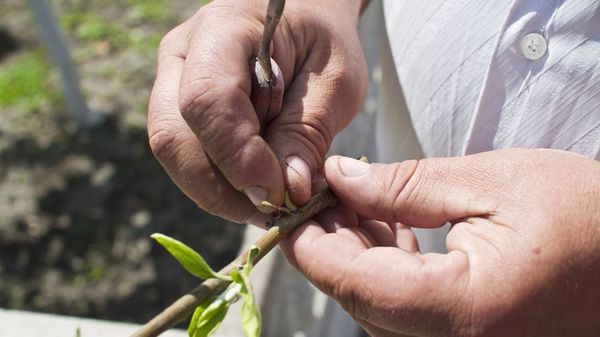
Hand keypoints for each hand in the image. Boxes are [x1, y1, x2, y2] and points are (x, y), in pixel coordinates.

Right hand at [147, 0, 367, 225]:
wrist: (304, 19)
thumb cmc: (324, 40)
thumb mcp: (336, 79)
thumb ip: (308, 131)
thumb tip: (286, 192)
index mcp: (222, 29)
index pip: (208, 100)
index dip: (238, 156)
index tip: (279, 193)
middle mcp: (182, 54)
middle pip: (174, 137)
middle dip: (223, 189)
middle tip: (274, 212)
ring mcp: (172, 82)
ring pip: (175, 156)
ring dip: (221, 193)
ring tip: (271, 205)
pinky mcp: (179, 110)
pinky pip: (187, 159)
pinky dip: (221, 186)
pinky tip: (257, 191)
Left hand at [282, 149, 599, 336]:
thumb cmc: (588, 214)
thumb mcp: (494, 182)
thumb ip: (405, 185)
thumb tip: (340, 178)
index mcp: (465, 311)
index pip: (353, 284)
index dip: (309, 243)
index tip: (294, 204)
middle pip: (358, 299)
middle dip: (331, 243)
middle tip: (330, 190)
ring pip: (377, 310)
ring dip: (358, 256)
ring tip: (364, 203)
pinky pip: (406, 316)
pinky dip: (387, 274)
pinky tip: (393, 232)